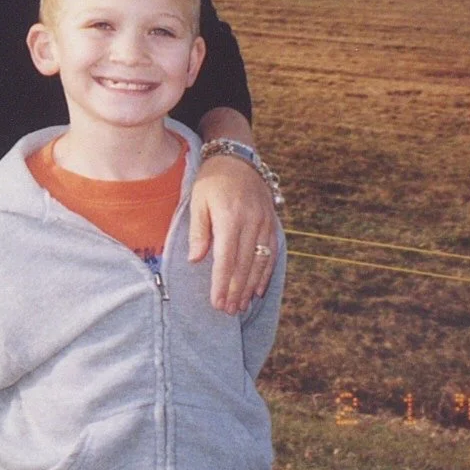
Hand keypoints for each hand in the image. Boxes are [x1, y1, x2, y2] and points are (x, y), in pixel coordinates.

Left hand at [188, 111, 278, 314]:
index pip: (226, 258)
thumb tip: (196, 260)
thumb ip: (198, 231)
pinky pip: (271, 254)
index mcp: (230, 217)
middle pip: (244, 265)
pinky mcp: (272, 224)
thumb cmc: (212, 181)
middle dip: (235, 291)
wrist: (238, 159)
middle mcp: (251, 222)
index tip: (217, 302)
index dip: (222, 283)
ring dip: (249, 287)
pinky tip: (257, 290)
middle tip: (227, 311)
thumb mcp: (198, 201)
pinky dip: (264, 275)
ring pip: (259, 263)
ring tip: (240, 306)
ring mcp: (265, 224)